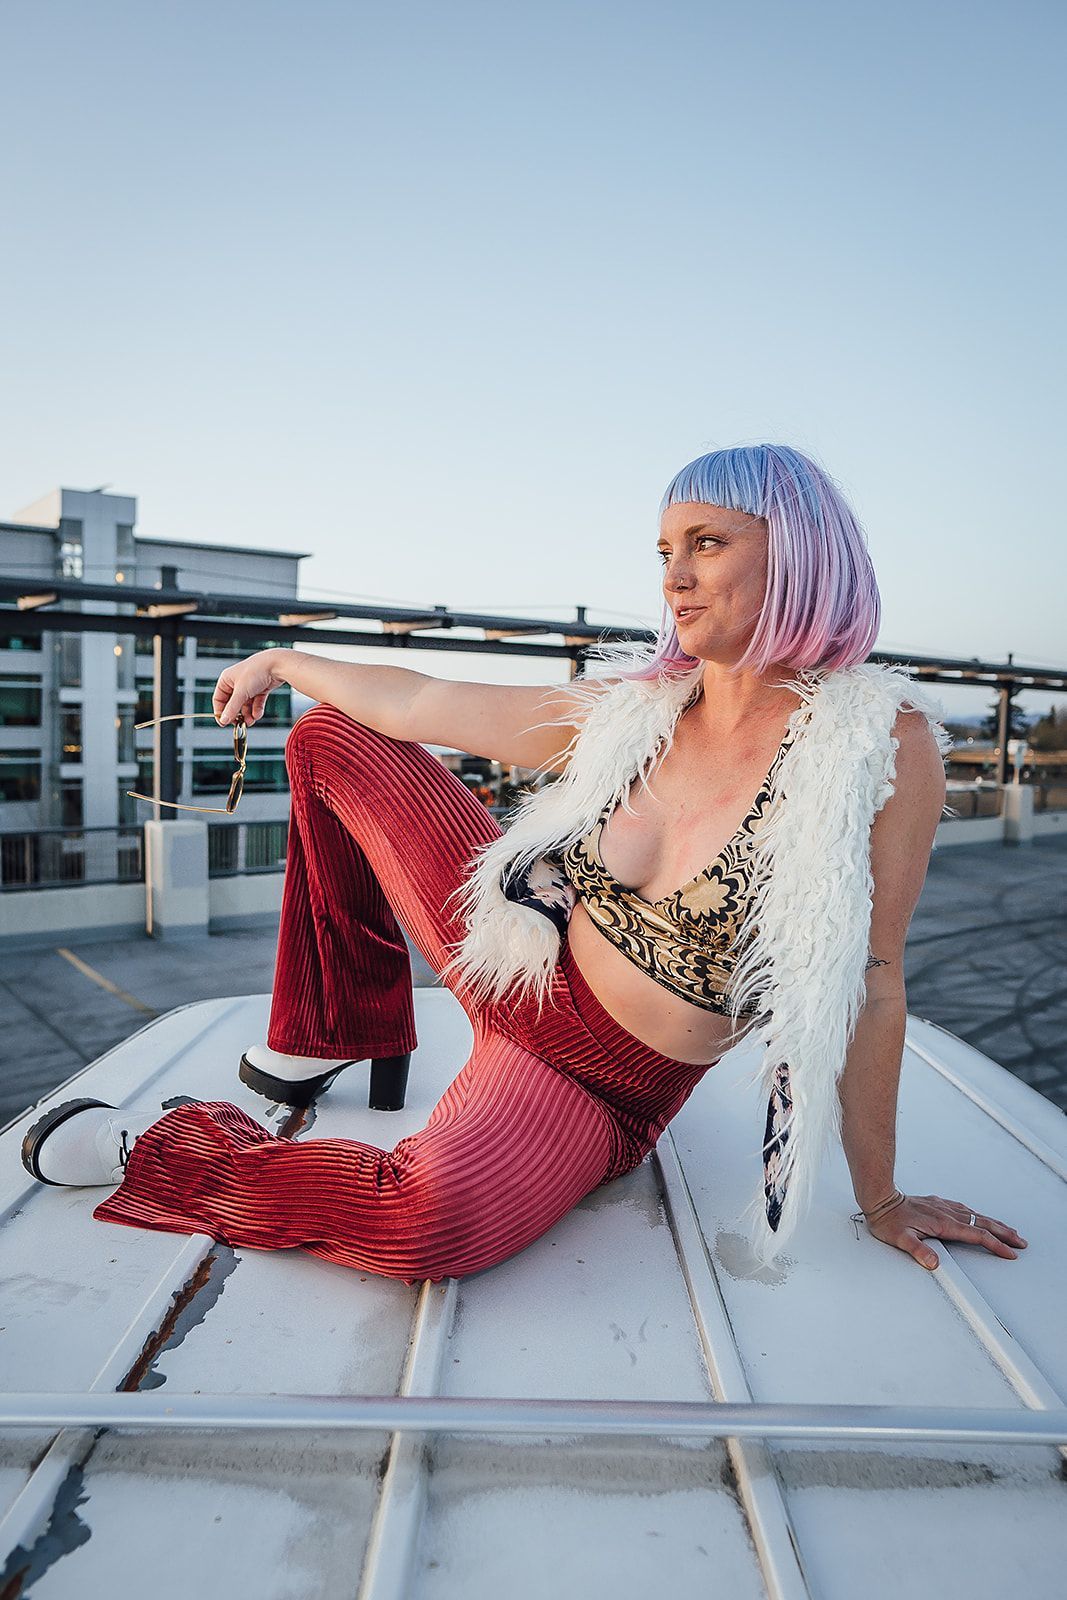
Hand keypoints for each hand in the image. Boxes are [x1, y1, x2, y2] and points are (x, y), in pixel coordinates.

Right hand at [213, 649, 285, 726]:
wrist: (278, 664)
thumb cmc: (257, 671)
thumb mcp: (241, 692)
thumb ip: (232, 708)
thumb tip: (223, 720)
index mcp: (227, 679)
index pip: (218, 699)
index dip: (220, 711)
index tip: (224, 723)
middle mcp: (237, 682)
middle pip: (233, 703)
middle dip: (237, 714)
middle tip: (239, 724)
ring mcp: (249, 686)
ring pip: (245, 705)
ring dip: (247, 714)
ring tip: (251, 721)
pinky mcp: (260, 688)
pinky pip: (256, 702)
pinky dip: (256, 710)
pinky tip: (257, 715)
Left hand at [862, 1192, 1027, 1269]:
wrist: (880, 1199)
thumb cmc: (888, 1221)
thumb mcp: (901, 1239)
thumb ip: (918, 1251)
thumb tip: (933, 1263)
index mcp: (943, 1224)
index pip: (976, 1236)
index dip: (996, 1245)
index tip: (1010, 1253)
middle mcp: (946, 1213)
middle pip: (982, 1223)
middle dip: (1003, 1233)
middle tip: (1020, 1242)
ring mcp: (942, 1207)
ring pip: (975, 1215)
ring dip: (994, 1223)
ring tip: (1008, 1230)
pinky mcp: (937, 1203)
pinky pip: (964, 1209)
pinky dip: (978, 1215)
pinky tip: (978, 1216)